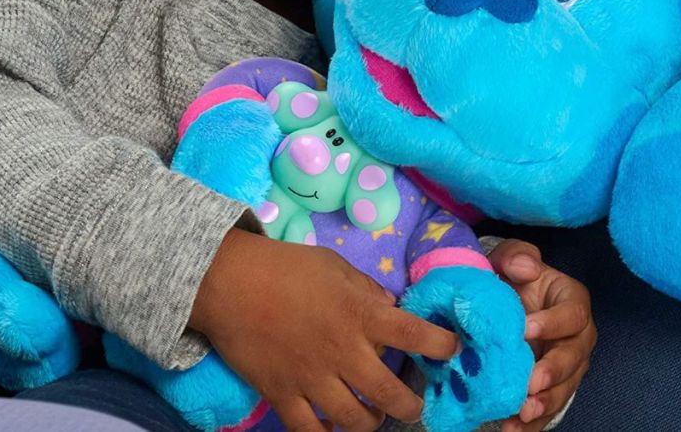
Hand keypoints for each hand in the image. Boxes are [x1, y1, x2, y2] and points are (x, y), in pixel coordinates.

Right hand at [190, 228, 460, 431]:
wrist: (228, 282)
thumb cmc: (285, 267)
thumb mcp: (334, 265)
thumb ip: (366, 289)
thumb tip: (390, 306)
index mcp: (361, 314)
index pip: (416, 337)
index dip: (442, 347)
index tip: (452, 350)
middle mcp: (343, 351)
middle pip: (391, 395)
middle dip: (412, 406)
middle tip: (416, 405)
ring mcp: (313, 378)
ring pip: (355, 420)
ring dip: (373, 422)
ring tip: (376, 417)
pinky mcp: (282, 394)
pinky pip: (310, 429)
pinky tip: (333, 428)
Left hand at [489, 240, 596, 431]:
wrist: (501, 304)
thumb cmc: (511, 280)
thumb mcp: (510, 259)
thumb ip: (517, 255)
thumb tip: (526, 268)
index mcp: (573, 302)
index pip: (572, 315)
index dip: (552, 324)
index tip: (524, 330)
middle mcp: (578, 337)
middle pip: (573, 357)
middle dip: (552, 372)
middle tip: (528, 383)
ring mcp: (568, 366)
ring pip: (565, 388)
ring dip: (545, 403)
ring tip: (523, 413)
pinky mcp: (553, 388)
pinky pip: (549, 409)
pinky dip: (533, 424)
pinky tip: (513, 430)